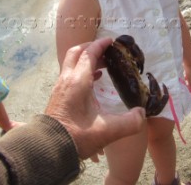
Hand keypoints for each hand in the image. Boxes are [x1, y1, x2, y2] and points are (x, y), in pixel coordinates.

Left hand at [46, 37, 144, 159]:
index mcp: (78, 81)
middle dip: (90, 47)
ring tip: (103, 65)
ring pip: (72, 63)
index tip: (111, 40)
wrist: (48, 148)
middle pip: (76, 52)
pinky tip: (93, 80)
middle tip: (106, 50)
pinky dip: (82, 70)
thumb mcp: (106, 131)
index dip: (100, 44)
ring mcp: (61, 86)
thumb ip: (129, 122)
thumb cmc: (76, 137)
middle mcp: (67, 79)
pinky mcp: (59, 94)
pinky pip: (71, 73)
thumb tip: (142, 113)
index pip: (89, 54)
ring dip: (87, 59)